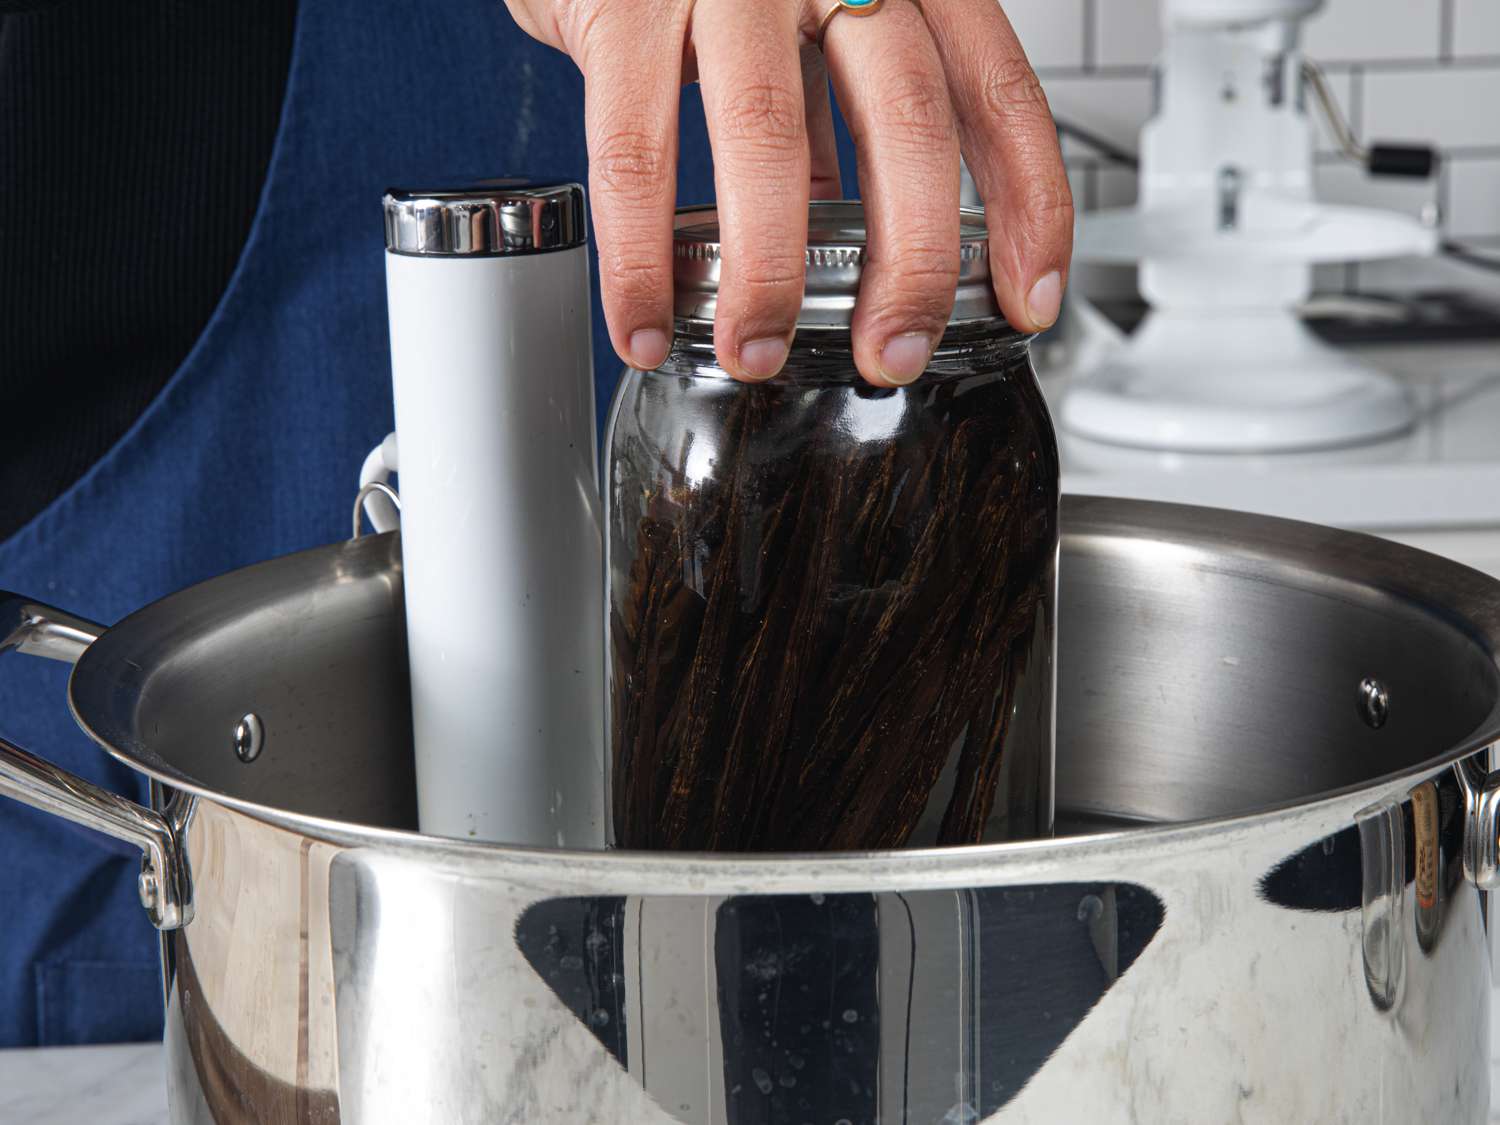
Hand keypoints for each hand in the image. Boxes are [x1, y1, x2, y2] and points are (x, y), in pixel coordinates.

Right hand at [504, 0, 1072, 386]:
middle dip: (913, 262)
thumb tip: (856, 232)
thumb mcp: (805, 19)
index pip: (995, 88)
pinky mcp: (621, 5)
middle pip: (906, 115)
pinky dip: (641, 257)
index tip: (1027, 297)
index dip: (1027, 204)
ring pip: (767, 136)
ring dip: (769, 273)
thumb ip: (836, 107)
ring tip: (759, 353)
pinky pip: (633, 150)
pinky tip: (648, 322)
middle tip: (896, 352)